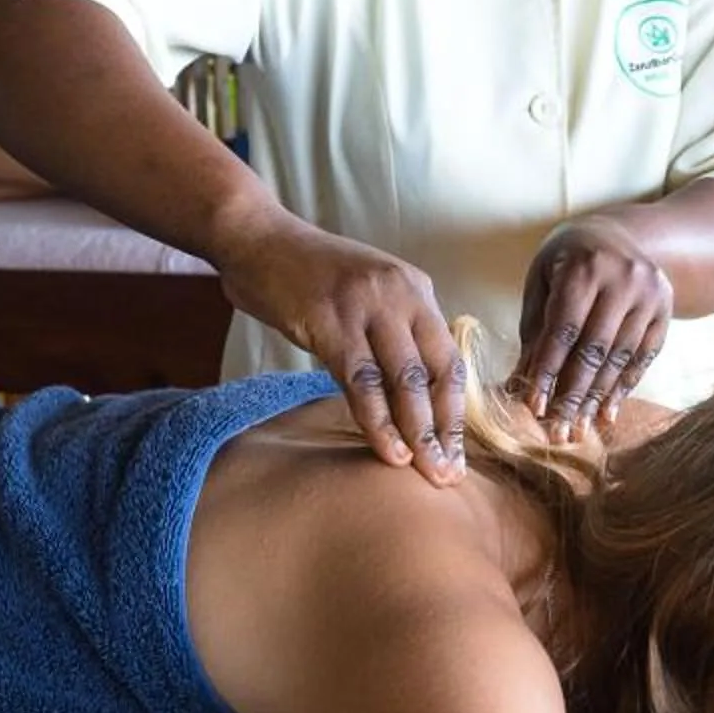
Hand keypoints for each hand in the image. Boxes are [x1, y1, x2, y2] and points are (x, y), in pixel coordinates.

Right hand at [211, 214, 466, 484]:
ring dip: (418, 433)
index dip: (456, 410)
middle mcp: (401, 294)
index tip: (457, 451)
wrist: (256, 238)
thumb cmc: (305, 275)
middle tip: (448, 474)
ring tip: (424, 471)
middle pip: (437, 372)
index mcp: (415, 290)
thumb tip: (409, 393)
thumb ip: (391, 332)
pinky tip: (387, 450)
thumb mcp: (364, 295)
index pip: (450, 359)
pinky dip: (378, 422)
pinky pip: (362, 382)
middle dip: (445, 429)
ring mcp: (366, 306)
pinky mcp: (331, 322)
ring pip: (405, 381)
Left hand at [514, 216, 673, 441]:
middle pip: (595, 348)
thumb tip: (521, 383)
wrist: (620, 234)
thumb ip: (535, 329)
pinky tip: (606, 412)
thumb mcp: (543, 280)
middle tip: (557, 430)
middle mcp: (623, 278)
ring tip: (578, 428)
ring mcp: (650, 293)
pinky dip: (623, 387)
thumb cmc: (568, 260)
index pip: (564, 329)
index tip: (533, 406)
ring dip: (597, 397)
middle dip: (573, 394)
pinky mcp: (665, 309)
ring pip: (620, 357)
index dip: (547, 371)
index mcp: (585, 266)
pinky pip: (643, 356)